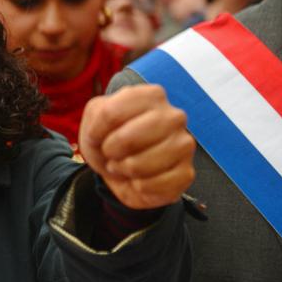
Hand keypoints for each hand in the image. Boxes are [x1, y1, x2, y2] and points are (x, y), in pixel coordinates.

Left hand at [79, 85, 194, 209]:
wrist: (122, 169)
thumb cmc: (110, 138)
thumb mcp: (94, 118)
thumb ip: (97, 115)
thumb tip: (110, 133)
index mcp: (152, 95)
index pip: (110, 113)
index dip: (94, 132)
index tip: (97, 136)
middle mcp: (174, 116)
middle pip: (127, 139)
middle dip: (110, 151)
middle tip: (111, 153)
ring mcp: (184, 144)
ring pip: (140, 165)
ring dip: (123, 170)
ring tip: (125, 165)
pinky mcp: (186, 173)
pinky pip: (152, 185)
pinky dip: (138, 186)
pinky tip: (141, 178)